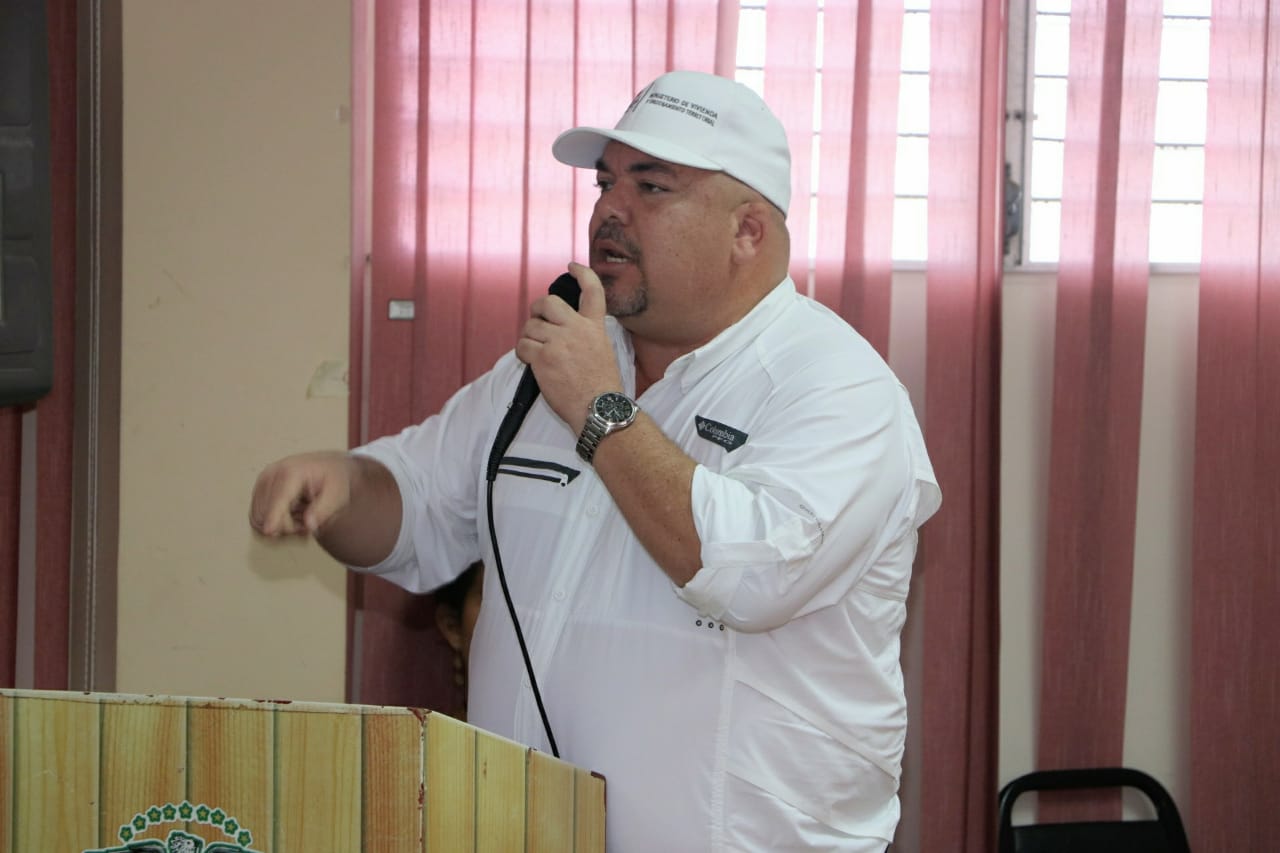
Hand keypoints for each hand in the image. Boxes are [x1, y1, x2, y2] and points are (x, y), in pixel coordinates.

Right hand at [249, 450, 353, 536]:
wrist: (328, 466)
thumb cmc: (334, 479)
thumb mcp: (337, 495)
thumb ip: (323, 511)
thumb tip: (309, 525)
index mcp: (291, 472)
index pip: (278, 499)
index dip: (273, 517)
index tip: (268, 532)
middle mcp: (272, 474)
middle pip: (266, 513)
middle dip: (286, 527)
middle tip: (307, 525)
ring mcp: (263, 480)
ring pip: (259, 517)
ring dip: (279, 526)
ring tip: (301, 520)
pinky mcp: (260, 488)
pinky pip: (257, 516)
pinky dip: (272, 522)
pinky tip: (290, 518)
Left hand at [516, 262, 623, 431]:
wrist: (598, 408)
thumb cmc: (601, 387)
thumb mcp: (603, 351)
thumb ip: (586, 335)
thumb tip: (564, 329)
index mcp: (595, 327)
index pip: (592, 291)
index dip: (581, 274)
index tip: (572, 266)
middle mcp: (577, 329)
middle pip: (548, 303)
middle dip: (537, 309)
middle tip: (536, 320)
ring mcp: (559, 342)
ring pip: (531, 327)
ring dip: (529, 338)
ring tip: (537, 353)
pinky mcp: (543, 358)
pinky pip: (523, 346)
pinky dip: (522, 353)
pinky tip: (531, 361)